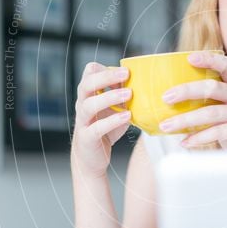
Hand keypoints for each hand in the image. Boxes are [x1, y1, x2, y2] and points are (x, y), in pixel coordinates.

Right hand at [71, 63, 132, 178]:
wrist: (92, 158)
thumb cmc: (106, 129)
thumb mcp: (116, 109)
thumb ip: (124, 96)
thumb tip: (144, 81)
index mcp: (89, 94)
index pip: (89, 72)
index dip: (105, 69)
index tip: (125, 70)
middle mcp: (82, 105)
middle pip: (86, 84)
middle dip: (106, 77)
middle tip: (126, 74)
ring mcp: (82, 121)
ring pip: (89, 105)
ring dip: (109, 97)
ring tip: (129, 94)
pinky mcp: (87, 138)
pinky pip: (96, 127)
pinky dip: (112, 121)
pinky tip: (127, 116)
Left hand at [158, 52, 226, 148]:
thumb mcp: (221, 110)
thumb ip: (205, 101)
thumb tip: (170, 99)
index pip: (226, 66)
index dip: (210, 59)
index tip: (190, 58)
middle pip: (213, 87)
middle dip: (187, 91)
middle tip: (166, 97)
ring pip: (212, 112)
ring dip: (186, 119)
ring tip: (167, 125)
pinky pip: (218, 132)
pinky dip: (198, 137)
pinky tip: (184, 141)